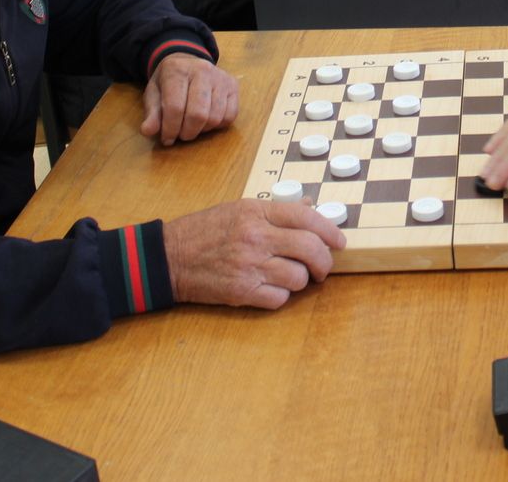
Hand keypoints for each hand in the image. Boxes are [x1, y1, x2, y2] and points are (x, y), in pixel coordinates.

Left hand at [140, 54, 239, 145]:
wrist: (186, 63)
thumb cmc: (168, 82)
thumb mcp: (153, 94)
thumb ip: (152, 113)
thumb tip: (148, 131)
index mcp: (177, 70)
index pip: (175, 107)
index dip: (170, 129)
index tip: (167, 139)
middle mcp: (202, 70)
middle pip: (198, 114)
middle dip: (187, 132)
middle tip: (181, 135)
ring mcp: (220, 77)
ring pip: (215, 117)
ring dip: (202, 130)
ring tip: (192, 127)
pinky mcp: (233, 85)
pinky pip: (230, 116)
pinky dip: (218, 125)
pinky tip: (207, 121)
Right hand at [163, 199, 345, 308]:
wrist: (168, 257)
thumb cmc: (203, 231)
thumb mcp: (239, 209)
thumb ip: (275, 210)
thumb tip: (309, 207)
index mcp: (256, 212)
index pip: (307, 218)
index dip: (330, 230)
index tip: (339, 241)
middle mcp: (255, 237)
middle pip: (310, 249)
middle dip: (324, 261)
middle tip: (323, 267)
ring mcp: (249, 266)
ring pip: (299, 278)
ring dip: (300, 280)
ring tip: (288, 276)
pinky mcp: (241, 292)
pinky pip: (279, 299)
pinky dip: (280, 296)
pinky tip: (270, 289)